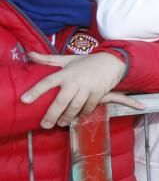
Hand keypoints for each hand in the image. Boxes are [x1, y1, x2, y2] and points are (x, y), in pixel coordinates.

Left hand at [21, 52, 143, 128]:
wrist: (112, 61)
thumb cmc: (87, 61)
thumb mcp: (67, 59)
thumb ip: (48, 59)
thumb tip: (29, 54)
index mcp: (65, 73)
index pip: (47, 82)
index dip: (35, 91)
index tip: (24, 100)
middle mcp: (75, 81)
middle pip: (61, 101)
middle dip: (52, 114)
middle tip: (45, 125)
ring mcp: (88, 88)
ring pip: (75, 107)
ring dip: (67, 117)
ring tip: (61, 123)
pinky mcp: (98, 93)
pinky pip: (89, 107)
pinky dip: (83, 113)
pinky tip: (78, 117)